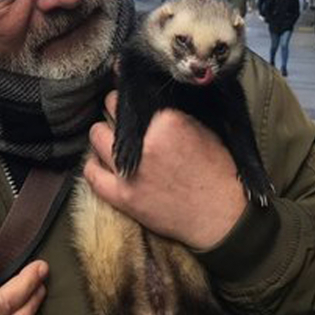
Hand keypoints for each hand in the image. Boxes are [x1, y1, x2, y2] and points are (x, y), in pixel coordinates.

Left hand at [85, 91, 247, 250]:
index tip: (134, 97)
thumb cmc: (219, 173)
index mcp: (167, 121)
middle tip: (124, 115)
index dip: (136, 96)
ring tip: (112, 138)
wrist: (222, 217)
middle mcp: (144, 142)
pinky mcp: (122, 196)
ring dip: (104, 134)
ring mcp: (129, 170)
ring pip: (97, 136)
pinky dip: (93, 164)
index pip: (138, 97)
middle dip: (118, 110)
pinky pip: (91, 174)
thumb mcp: (205, 130)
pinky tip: (100, 161)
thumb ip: (176, 112)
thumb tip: (153, 97)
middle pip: (113, 111)